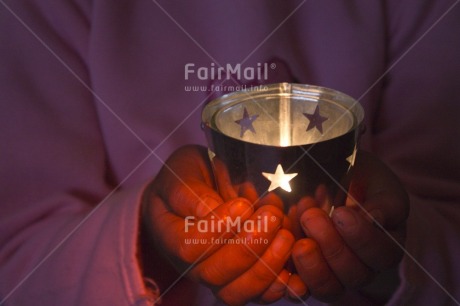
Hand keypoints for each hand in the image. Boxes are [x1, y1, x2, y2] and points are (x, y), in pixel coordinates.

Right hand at [140, 145, 295, 304]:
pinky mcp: (242, 278)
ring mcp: (218, 276)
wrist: (197, 189)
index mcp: (172, 237)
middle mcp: (192, 264)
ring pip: (238, 291)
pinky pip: (259, 293)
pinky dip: (280, 283)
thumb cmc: (187, 178)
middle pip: (215, 275)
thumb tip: (211, 212)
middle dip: (248, 248)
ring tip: (285, 235)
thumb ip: (190, 193)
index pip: (190, 247)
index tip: (243, 205)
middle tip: (271, 218)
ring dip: (266, 266)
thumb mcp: (182, 174)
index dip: (218, 231)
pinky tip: (294, 261)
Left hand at [291, 151, 408, 302]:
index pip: (383, 253)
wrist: (327, 176)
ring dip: (311, 264)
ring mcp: (335, 274)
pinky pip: (302, 289)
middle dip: (331, 246)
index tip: (340, 212)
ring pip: (329, 287)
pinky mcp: (308, 276)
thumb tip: (375, 219)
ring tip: (297, 239)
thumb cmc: (356, 177)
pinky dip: (291, 277)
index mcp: (386, 242)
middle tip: (311, 217)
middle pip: (354, 274)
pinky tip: (282, 255)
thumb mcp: (375, 180)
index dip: (362, 237)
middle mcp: (364, 265)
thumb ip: (382, 201)